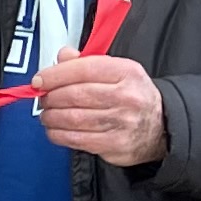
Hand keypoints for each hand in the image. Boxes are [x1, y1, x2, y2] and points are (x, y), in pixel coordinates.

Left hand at [32, 51, 164, 165]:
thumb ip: (87, 62)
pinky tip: (54, 129)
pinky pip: (75, 139)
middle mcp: (126, 96)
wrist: (161, 127)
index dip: (54, 75)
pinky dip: (58, 134)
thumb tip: (62, 56)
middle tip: (43, 98)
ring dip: (51, 117)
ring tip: (47, 114)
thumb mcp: (117, 71)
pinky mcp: (114, 145)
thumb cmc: (133, 96)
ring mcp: (121, 122)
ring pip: (72, 118)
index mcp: (126, 72)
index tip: (39, 80)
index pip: (83, 69)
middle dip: (50, 97)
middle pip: (74, 95)